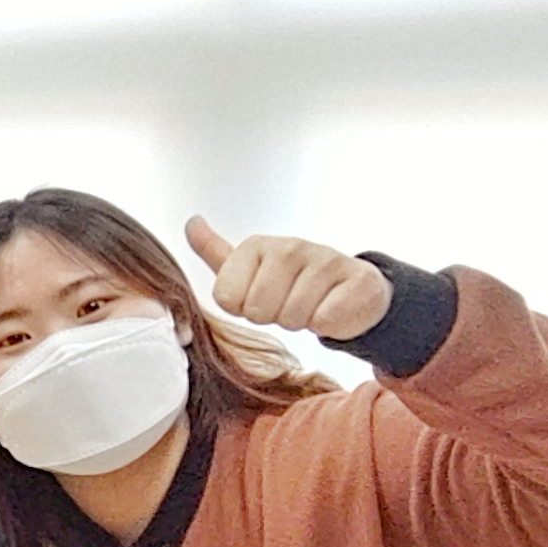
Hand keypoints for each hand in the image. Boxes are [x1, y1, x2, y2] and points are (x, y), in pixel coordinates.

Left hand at [185, 217, 391, 341]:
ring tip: (310, 304)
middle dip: (273, 317)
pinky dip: (328, 322)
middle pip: (258, 311)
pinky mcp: (356, 278)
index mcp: (256, 245)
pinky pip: (326, 319)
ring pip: (293, 318)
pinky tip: (333, 305)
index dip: (244, 308)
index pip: (227, 299)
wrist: (349, 289)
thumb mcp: (248, 267)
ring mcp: (325, 259)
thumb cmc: (292, 282)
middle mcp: (289, 246)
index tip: (260, 295)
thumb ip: (215, 251)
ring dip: (301, 320)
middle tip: (287, 302)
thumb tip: (191, 223)